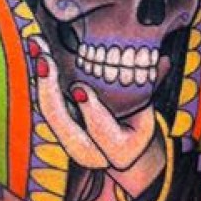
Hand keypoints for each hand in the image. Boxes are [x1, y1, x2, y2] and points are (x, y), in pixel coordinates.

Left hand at [28, 37, 159, 173]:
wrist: (127, 153)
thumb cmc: (139, 126)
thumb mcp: (149, 111)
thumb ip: (152, 86)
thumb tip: (163, 61)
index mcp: (118, 150)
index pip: (99, 131)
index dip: (89, 110)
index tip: (78, 89)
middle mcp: (89, 152)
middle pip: (63, 125)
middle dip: (51, 92)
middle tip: (46, 60)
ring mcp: (71, 140)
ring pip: (50, 112)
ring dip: (41, 79)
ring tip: (37, 46)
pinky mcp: (60, 126)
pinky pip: (47, 102)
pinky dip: (41, 77)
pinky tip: (37, 51)